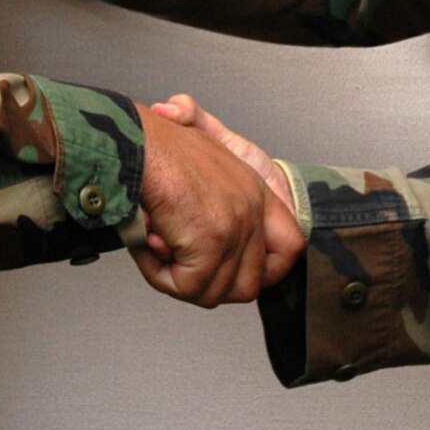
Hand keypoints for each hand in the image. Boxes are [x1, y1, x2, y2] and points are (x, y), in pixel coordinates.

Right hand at [132, 107, 302, 306]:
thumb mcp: (201, 153)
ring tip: (155, 248)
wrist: (141, 138)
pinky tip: (147, 245)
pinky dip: (160, 275)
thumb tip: (221, 213)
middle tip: (178, 267)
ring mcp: (235, 227)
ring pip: (213, 291)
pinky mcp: (211, 241)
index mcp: (255, 191)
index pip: (288, 247)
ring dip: (178, 280)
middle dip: (207, 285)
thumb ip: (215, 186)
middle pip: (248, 284)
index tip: (229, 271)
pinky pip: (187, 287)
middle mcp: (252, 210)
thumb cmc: (161, 145)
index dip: (264, 270)